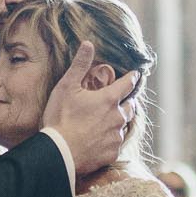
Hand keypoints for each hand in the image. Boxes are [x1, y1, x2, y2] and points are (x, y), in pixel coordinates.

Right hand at [41, 43, 141, 174]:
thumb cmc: (61, 118)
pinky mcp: (112, 153)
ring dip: (119, 121)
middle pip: (131, 106)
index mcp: (109, 99)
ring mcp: (116, 136)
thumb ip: (80, 65)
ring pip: (124, 126)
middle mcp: (118, 117)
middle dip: (129, 101)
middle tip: (124, 99)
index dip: (132, 77)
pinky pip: (116, 144)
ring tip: (110, 121)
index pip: (128, 84)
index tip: (136, 74)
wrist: (60, 153)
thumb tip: (88, 43)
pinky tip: (101, 140)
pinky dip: (111, 140)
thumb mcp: (67, 87)